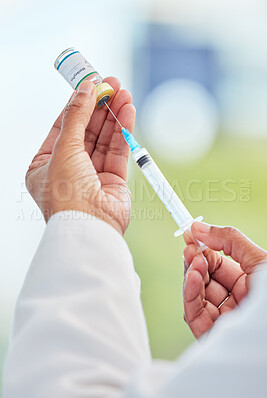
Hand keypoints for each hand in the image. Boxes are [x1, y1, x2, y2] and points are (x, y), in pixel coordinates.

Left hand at [26, 78, 134, 234]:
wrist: (88, 227)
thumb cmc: (66, 193)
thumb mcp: (64, 148)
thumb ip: (76, 117)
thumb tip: (86, 88)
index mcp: (46, 164)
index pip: (63, 126)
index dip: (78, 104)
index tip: (92, 83)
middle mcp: (69, 169)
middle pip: (87, 130)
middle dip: (100, 107)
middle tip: (113, 84)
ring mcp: (92, 176)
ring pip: (104, 140)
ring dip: (114, 116)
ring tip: (124, 94)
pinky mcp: (113, 181)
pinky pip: (118, 152)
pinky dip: (123, 132)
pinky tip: (128, 112)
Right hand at [183, 222, 266, 338]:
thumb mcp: (258, 259)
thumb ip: (228, 240)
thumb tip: (197, 227)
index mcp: (247, 285)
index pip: (216, 266)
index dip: (202, 250)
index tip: (189, 234)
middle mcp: (235, 302)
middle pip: (203, 280)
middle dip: (194, 262)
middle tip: (189, 248)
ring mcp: (224, 319)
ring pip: (195, 297)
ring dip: (191, 276)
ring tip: (194, 260)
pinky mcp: (214, 336)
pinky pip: (194, 315)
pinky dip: (190, 294)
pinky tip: (194, 277)